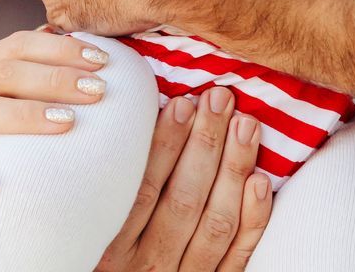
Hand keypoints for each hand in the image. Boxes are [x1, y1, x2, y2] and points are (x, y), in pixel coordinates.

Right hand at [96, 86, 270, 271]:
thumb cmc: (111, 255)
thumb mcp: (94, 230)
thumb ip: (116, 186)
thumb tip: (147, 115)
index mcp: (114, 246)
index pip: (144, 189)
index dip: (166, 144)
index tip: (184, 103)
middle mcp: (150, 264)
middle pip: (184, 200)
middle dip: (206, 144)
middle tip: (220, 99)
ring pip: (216, 223)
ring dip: (233, 169)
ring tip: (245, 125)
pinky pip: (238, 256)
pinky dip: (252, 218)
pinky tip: (260, 180)